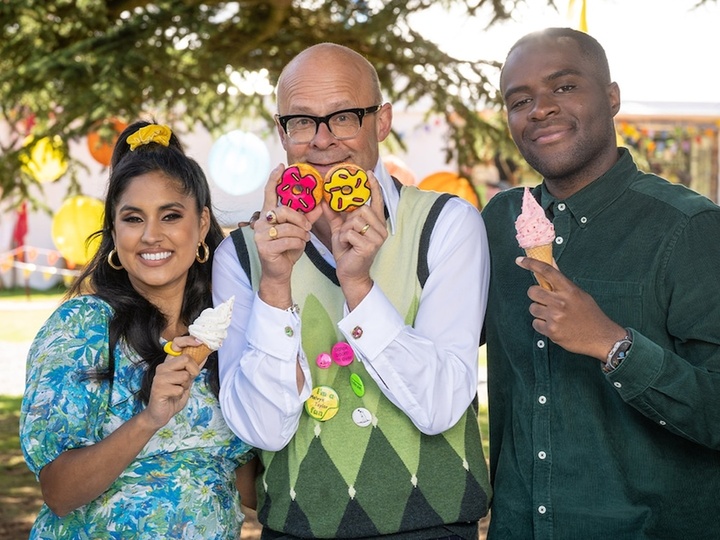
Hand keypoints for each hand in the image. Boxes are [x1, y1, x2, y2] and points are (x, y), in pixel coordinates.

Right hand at [143, 335, 203, 428]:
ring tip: (177, 390)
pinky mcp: (158, 389)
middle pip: (186, 359)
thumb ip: (194, 367)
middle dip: (193, 371)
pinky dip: (180, 394)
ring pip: (184, 375)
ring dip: (185, 385)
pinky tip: (172, 396)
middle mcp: (162, 367)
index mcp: (169, 362)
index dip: (189, 340)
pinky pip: (180, 389)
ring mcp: (159, 377)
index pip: (176, 343)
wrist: (161, 414)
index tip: (200, 342)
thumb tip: (206, 354)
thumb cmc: (173, 395)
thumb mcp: (187, 379)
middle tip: (188, 380)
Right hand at [255, 164, 321, 306]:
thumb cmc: (288, 249)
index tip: (281, 166)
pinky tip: (298, 247)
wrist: (279, 272)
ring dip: (301, 235)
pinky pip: (289, 240)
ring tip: (303, 239)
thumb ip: (308, 217)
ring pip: (289, 227)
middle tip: (307, 227)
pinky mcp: (264, 247)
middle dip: (300, 219)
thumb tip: (321, 204)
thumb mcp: (299, 231)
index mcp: (268, 215)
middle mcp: (261, 222)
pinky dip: (298, 244)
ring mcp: (260, 235)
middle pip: (284, 211)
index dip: (274, 179)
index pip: (269, 193)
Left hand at [322, 171, 387, 308]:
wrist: (349, 273)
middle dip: (348, 221)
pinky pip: (350, 233)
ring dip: (345, 231)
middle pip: (360, 209)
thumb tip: (324, 199)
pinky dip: (344, 240)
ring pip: (355, 221)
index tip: (368, 173)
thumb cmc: (347, 251)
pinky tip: (349, 248)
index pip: (377, 200)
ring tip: (348, 242)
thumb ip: (334, 214)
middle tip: (347, 234)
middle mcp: (381, 228)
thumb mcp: (340, 230)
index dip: (373, 186)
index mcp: (376, 222)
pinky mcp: (371, 245)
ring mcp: (378, 237)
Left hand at [516, 256, 626, 360]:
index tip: (520, 260)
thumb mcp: (579, 294)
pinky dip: (542, 324)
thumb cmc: (590, 314)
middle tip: (546, 300)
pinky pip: (535, 323)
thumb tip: (550, 263)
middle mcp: (561, 302)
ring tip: (554, 315)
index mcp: (569, 290)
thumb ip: (562, 281)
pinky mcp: (551, 331)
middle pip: (532, 291)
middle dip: (536, 295)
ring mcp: (555, 317)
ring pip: (533, 308)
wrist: (601, 337)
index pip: (547, 271)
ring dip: (540, 311)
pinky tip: (554, 325)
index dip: (531, 263)